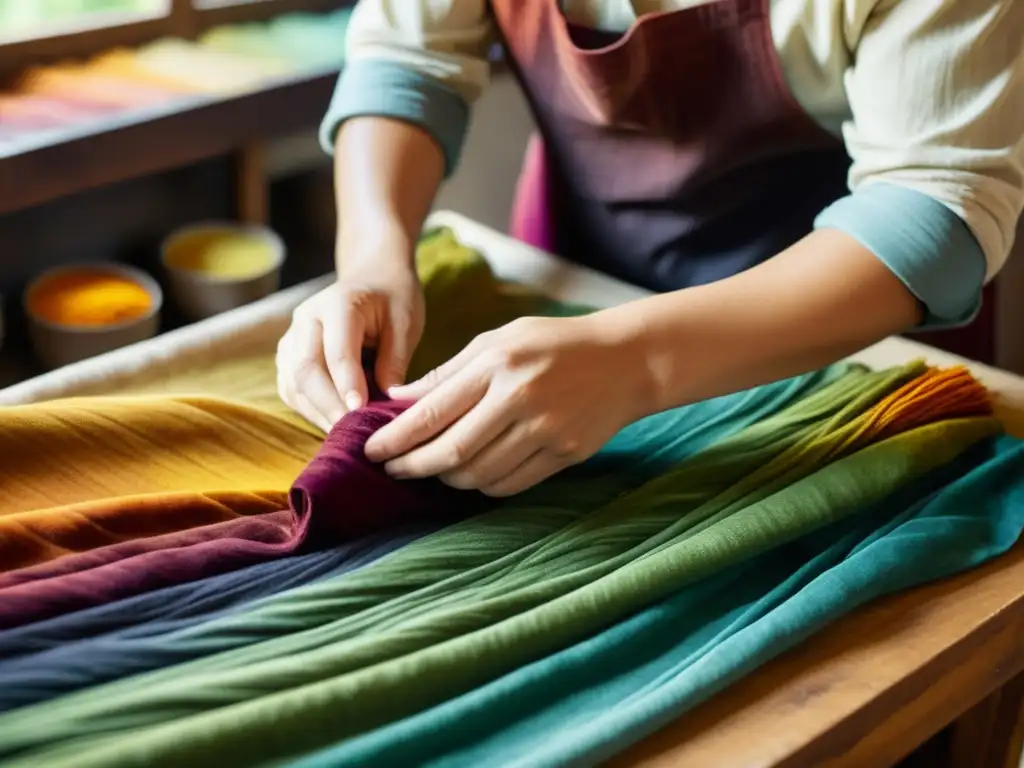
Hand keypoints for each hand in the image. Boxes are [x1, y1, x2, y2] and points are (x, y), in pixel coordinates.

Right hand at [277, 261, 424, 431]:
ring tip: (347, 435)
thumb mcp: (406, 323)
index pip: (337, 351)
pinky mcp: (288, 357)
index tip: (360, 413)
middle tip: (353, 434)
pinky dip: (311, 411)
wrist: (372, 279)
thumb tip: (387, 400)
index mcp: (339, 304)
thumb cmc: (393, 301)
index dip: (347, 384)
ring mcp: (292, 338)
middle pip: (305, 370)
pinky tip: (334, 424)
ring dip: (318, 413)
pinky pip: (292, 390)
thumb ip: (394, 359)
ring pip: (293, 384)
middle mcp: (307, 319)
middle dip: (329, 406)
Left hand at [363, 314, 651, 495]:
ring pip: (479, 474)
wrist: (626, 360)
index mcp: (498, 363)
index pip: (433, 411)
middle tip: (392, 470)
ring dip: (447, 478)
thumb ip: (449, 371)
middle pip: (452, 451)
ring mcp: (546, 431)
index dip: (397, 438)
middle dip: (413, 466)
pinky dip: (482, 486)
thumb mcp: (501, 339)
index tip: (371, 451)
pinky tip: (471, 475)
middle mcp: (520, 398)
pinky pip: (510, 484)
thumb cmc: (554, 344)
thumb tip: (398, 400)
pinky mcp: (565, 454)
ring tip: (432, 470)